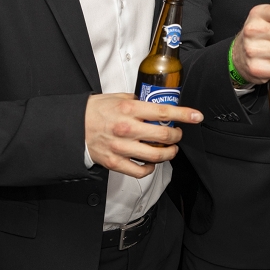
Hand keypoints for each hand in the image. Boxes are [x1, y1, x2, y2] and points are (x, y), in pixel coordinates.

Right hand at [84, 93, 202, 178]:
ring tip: (170, 149)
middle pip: (165, 136)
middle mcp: (127, 128)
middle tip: (177, 134)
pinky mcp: (115, 162)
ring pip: (156, 155)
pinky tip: (151, 161)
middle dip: (177, 135)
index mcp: (129, 109)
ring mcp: (122, 147)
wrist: (73, 127)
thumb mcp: (118, 97)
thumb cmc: (96, 111)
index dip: (184, 115)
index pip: (164, 112)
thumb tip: (156, 103)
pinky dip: (150, 167)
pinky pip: (140, 171)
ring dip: (169, 153)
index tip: (197, 116)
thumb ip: (138, 101)